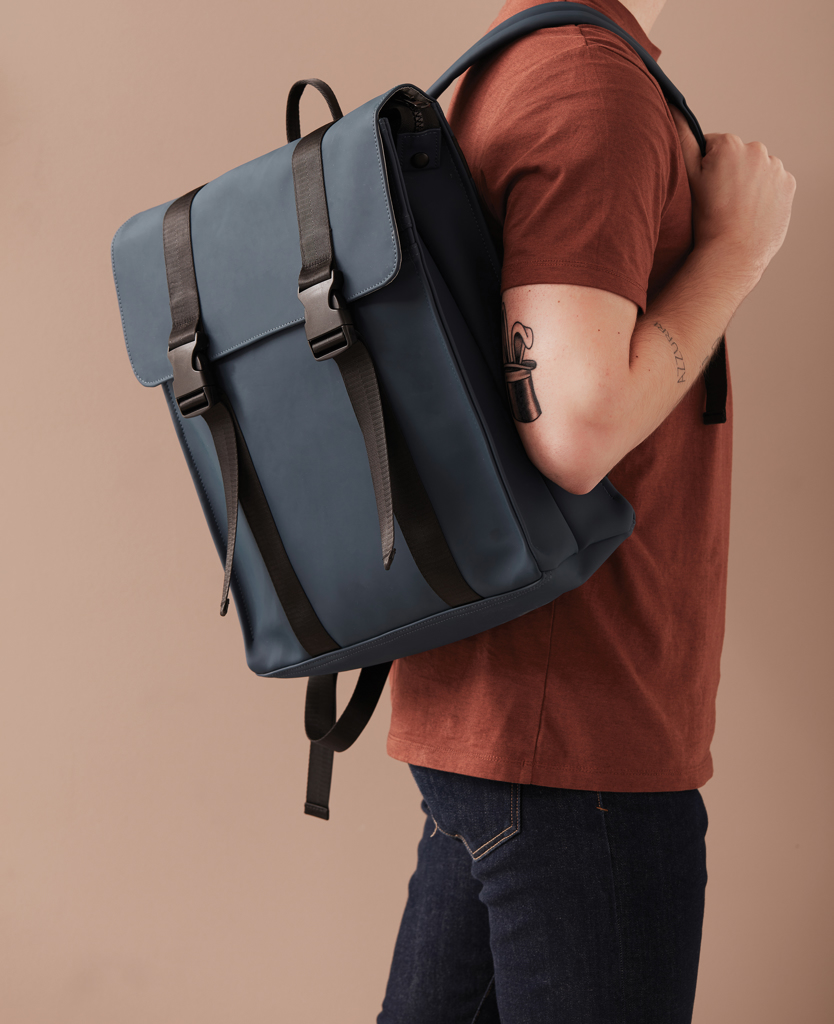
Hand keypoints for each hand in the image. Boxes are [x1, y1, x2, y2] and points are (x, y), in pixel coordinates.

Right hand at [671, 107, 795, 288]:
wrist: (732, 255)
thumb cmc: (705, 220)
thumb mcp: (685, 178)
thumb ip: (681, 139)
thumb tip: (672, 107)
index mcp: (730, 144)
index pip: (712, 147)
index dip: (704, 169)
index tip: (702, 190)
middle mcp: (757, 149)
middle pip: (736, 157)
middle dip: (727, 174)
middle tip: (717, 202)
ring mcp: (776, 168)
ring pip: (755, 170)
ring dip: (746, 184)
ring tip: (734, 210)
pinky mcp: (788, 186)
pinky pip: (772, 184)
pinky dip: (763, 195)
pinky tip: (750, 212)